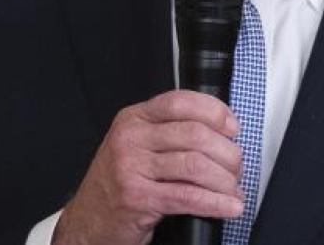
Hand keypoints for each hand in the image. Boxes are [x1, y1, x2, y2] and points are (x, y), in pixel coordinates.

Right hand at [53, 90, 244, 244]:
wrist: (88, 221)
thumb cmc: (117, 183)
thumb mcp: (136, 147)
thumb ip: (168, 133)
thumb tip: (219, 132)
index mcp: (133, 119)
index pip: (181, 102)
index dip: (215, 112)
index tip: (232, 128)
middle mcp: (130, 139)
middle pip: (195, 135)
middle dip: (227, 153)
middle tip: (236, 168)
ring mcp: (131, 168)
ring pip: (195, 165)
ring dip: (225, 181)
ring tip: (233, 190)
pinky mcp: (138, 198)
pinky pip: (188, 197)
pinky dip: (216, 203)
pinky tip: (228, 207)